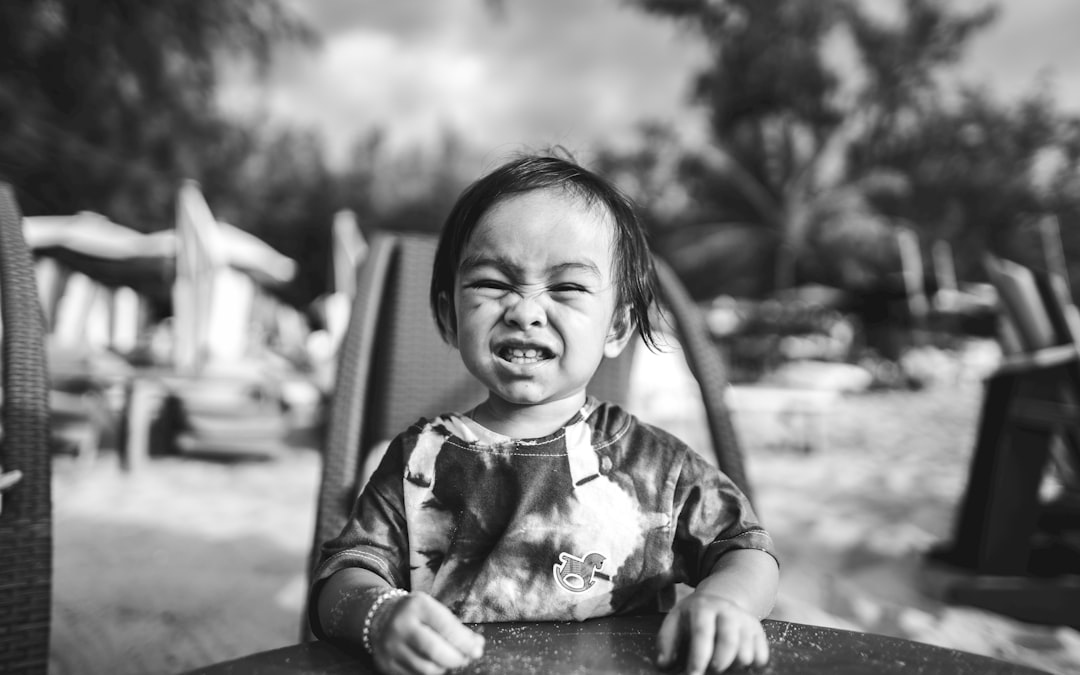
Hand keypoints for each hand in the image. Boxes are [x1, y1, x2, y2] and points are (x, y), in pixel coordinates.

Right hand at [370, 591, 484, 674]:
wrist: (380, 617)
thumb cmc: (415, 614)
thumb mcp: (433, 609)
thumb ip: (454, 626)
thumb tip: (476, 645)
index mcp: (416, 606)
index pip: (446, 627)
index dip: (465, 642)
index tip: (477, 649)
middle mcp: (401, 626)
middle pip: (435, 651)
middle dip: (456, 658)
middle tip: (466, 658)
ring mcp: (391, 647)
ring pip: (426, 668)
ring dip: (444, 667)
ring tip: (449, 660)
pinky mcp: (386, 664)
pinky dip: (429, 672)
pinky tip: (434, 664)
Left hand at [656, 591, 768, 673]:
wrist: (720, 601)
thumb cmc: (692, 618)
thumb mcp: (675, 621)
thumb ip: (666, 642)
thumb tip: (663, 664)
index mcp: (702, 608)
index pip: (702, 633)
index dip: (698, 657)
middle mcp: (727, 611)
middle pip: (729, 643)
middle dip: (719, 664)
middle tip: (711, 671)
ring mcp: (745, 621)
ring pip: (746, 653)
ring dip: (734, 667)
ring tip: (722, 665)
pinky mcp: (758, 631)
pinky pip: (761, 657)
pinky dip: (751, 667)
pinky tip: (737, 664)